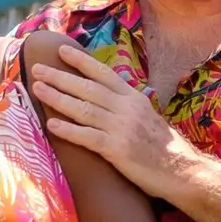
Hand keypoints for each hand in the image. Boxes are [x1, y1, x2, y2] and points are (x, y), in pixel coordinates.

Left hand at [29, 45, 186, 195]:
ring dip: (57, 98)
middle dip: (60, 77)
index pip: (104, 74)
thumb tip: (106, 97)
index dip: (81, 61)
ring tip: (38, 89)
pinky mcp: (117, 150)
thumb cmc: (164, 147)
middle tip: (37, 68)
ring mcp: (121, 128)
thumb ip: (127, 106)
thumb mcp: (148, 117)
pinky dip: (69, 130)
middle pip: (88, 88)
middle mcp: (127, 108)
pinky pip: (87, 137)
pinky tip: (52, 125)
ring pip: (83, 109)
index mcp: (134, 98)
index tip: (61, 50)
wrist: (182, 170)